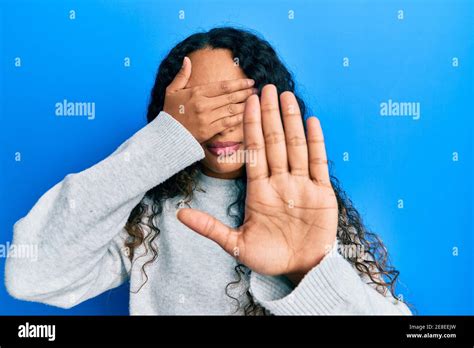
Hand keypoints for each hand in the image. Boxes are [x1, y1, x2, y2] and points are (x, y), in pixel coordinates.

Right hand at [163, 56, 256, 142]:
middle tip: (256, 90)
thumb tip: (187, 59)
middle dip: (246, 92)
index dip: (239, 83)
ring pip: (231, 109)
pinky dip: (239, 118)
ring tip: (256, 100)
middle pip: (230, 96)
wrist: (167, 135)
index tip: (250, 81)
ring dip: (245, 104)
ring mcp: (207, 118)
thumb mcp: (171, 91)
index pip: (223, 86)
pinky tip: (248, 114)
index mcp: (196, 92)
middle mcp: (203, 104)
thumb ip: (181, 75)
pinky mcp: (210, 131)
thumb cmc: (170, 112)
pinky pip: (228, 123)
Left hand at [177, 85, 337, 282]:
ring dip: (291, 121)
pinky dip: (316, 142)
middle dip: (270, 114)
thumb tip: (179, 215)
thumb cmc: (268, 258)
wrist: (300, 270)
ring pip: (295, 145)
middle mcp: (280, 182)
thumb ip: (209, 227)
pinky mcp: (322, 192)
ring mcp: (301, 185)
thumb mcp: (235, 244)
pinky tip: (312, 121)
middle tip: (267, 87)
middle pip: (275, 141)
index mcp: (259, 191)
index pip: (254, 151)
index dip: (250, 126)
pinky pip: (318, 163)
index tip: (247, 103)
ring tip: (287, 96)